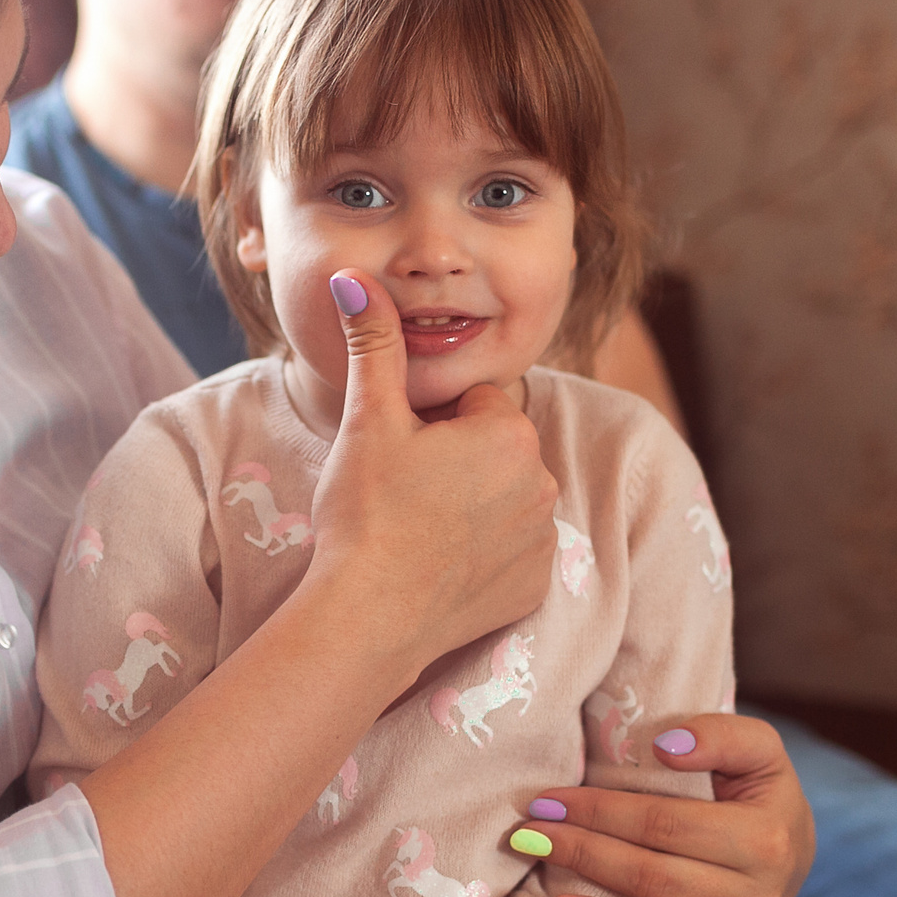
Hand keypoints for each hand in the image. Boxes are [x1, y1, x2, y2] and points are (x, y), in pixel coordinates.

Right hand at [305, 271, 560, 695]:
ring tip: (417, 530)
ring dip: (470, 506)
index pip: (473, 403)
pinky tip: (438, 566)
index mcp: (510, 431)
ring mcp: (542, 539)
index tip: (400, 455)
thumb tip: (354, 278)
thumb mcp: (367, 419)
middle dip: (455, 462)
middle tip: (403, 493)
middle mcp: (542, 481)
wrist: (367, 617)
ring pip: (502, 500)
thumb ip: (373, 343)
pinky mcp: (534, 587)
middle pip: (492, 450)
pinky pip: (510, 553)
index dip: (429, 424)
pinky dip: (480, 556)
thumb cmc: (364, 513)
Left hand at [511, 712, 814, 896]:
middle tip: (526, 839)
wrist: (792, 851)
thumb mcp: (759, 749)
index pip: (663, 824)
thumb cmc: (759, 793)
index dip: (599, 810)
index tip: (546, 801)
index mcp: (764, 840)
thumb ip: (721, 735)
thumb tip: (666, 745)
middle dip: (582, 855)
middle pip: (651, 877)